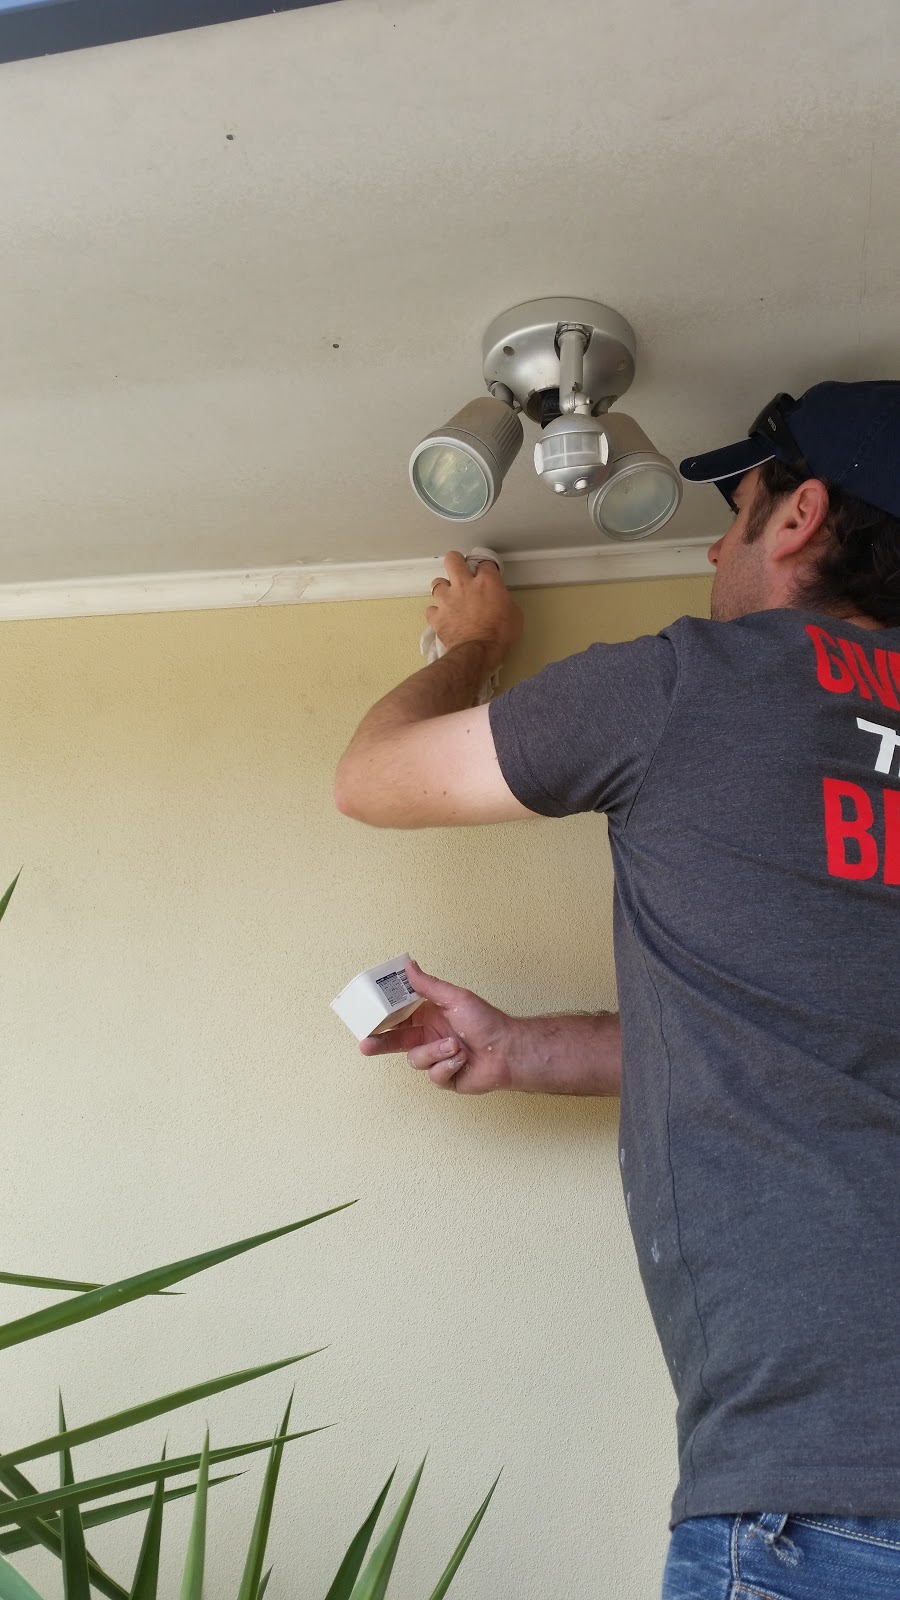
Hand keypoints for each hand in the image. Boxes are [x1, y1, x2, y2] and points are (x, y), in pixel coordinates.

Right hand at [358, 959, 516, 1092]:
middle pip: (396, 1042)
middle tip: (366, 1045)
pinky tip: (462, 1060)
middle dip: (380, 1043)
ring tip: (456, 1046)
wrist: (507, 1051)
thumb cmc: (486, 1021)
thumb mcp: (455, 998)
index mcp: (429, 1016)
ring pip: (416, 1059)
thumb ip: (429, 985)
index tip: (368, 1016)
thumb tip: (409, 966)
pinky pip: (433, 1075)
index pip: (399, 1016)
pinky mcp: (444, 1077)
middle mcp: (429, 1037)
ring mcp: (435, 1058)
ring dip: (437, 1053)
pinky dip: (448, 1067)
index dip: (383, 1018)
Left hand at [426, 552, 522, 675]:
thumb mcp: (514, 613)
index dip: (486, 568)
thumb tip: (499, 600)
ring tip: (449, 597)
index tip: (487, 574)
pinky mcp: (437, 616)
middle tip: (460, 570)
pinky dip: (437, 613)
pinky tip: (443, 617)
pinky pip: (431, 609)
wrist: (479, 652)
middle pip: (453, 559)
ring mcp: (447, 600)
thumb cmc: (500, 634)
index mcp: (486, 582)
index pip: (485, 562)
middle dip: (456, 562)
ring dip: (443, 588)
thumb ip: (503, 599)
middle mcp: (464, 585)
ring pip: (437, 583)